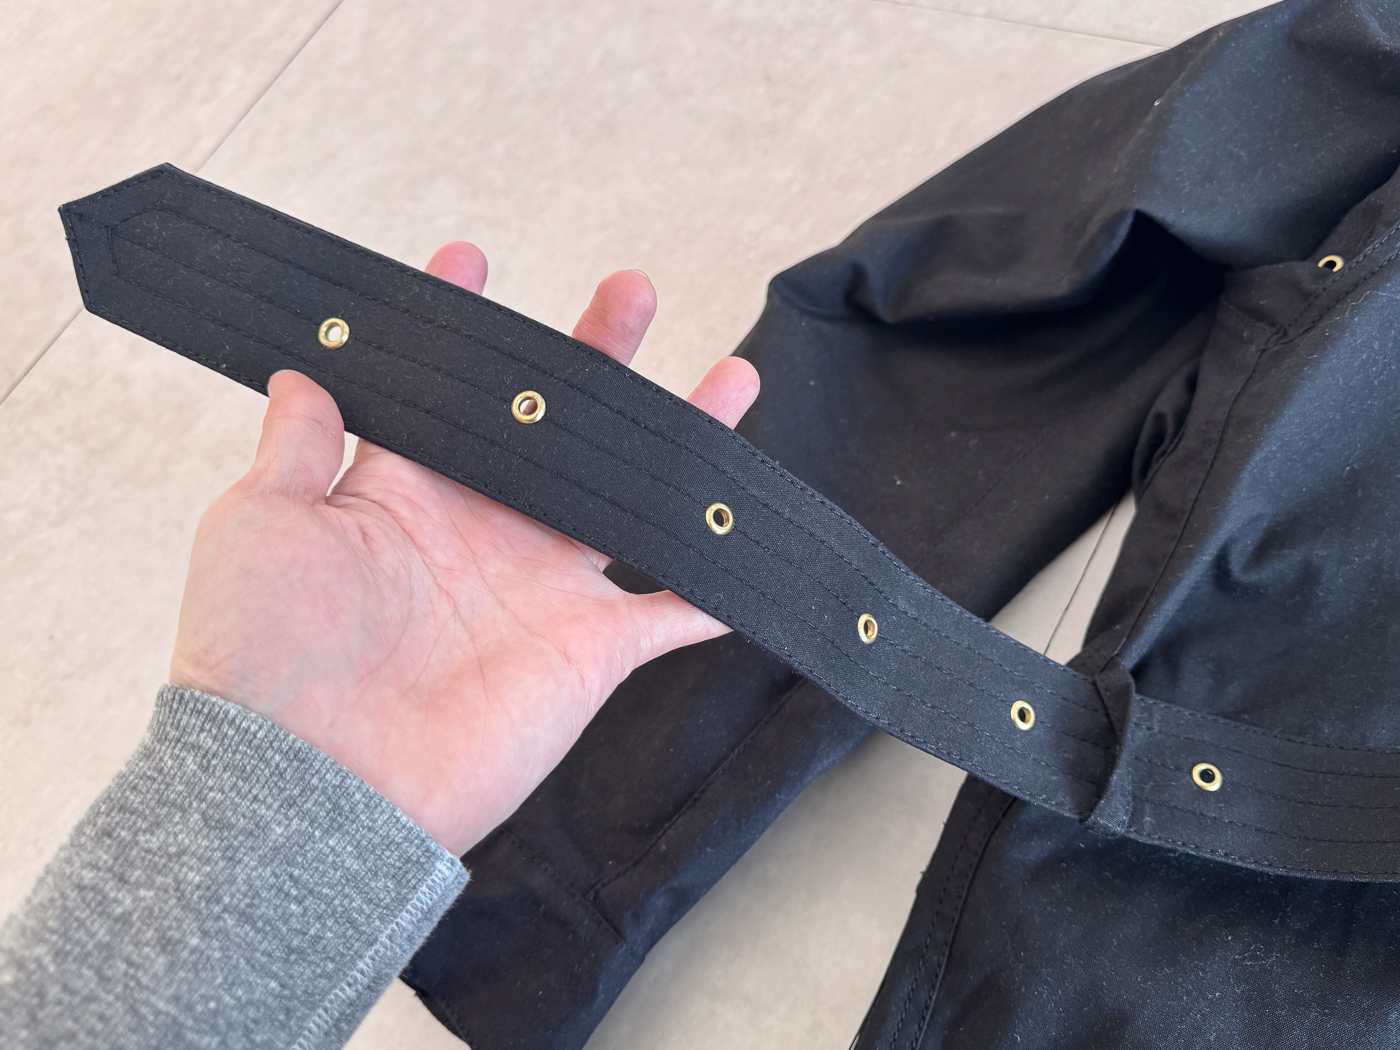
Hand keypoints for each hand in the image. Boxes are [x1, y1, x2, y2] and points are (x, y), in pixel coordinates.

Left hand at [169, 242, 759, 853]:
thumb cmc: (262, 655)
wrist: (312, 784)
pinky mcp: (590, 651)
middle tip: (631, 293)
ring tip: (732, 380)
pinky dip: (714, 589)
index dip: (461, 331)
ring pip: (632, 502)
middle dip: (597, 359)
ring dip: (683, 448)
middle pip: (559, 430)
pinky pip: (670, 613)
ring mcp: (544, 590)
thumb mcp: (259, 523)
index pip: (446, 395)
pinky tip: (752, 550)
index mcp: (406, 493)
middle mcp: (484, 532)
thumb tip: (300, 370)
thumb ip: (296, 445)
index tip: (472, 260)